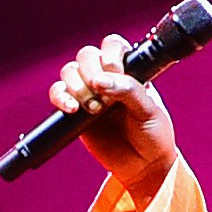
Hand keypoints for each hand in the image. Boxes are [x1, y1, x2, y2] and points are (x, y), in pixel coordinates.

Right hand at [46, 34, 183, 202]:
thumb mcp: (148, 110)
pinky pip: (58, 94)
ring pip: (70, 71)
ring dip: (78, 87)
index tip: (115, 73)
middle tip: (105, 97)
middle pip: (87, 55)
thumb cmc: (153, 134)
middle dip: (91, 72)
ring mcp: (89, 92)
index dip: (110, 55)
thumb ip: (128, 90)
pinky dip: (60, 97)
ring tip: (95, 109)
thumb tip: (100, 80)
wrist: (143, 166)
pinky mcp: (74, 112)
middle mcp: (107, 77)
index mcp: (130, 70)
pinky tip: (72, 109)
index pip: (113, 46)